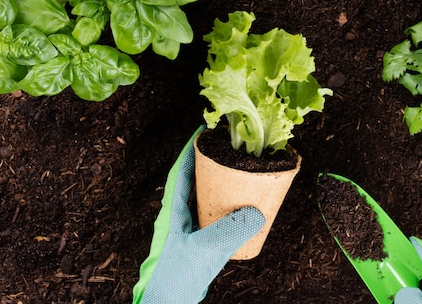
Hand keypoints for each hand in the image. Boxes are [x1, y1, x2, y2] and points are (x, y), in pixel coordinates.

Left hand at [132, 129, 265, 303]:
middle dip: (206, 164)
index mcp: (172, 212)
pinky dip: (222, 208)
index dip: (190, 152)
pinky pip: (209, 217)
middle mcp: (176, 217)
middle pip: (190, 182)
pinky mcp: (194, 244)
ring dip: (214, 185)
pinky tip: (235, 211)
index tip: (202, 134)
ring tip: (234, 175)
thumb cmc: (175, 278)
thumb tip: (255, 213)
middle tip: (225, 152)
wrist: (166, 303)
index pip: (180, 173)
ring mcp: (184, 231)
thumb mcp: (204, 251)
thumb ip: (228, 231)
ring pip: (200, 199)